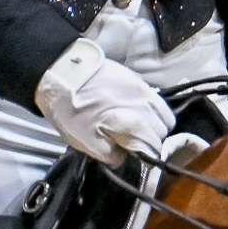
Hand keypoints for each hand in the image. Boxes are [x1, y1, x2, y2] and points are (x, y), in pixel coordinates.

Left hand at [34, 38, 176, 165]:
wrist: (61, 72)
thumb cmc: (71, 109)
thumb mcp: (84, 141)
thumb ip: (109, 154)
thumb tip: (124, 157)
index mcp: (134, 124)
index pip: (155, 148)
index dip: (147, 157)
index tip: (135, 157)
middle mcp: (146, 107)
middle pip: (163, 132)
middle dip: (152, 141)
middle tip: (134, 143)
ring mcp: (144, 91)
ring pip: (166, 116)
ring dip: (157, 126)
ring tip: (139, 128)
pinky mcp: (138, 79)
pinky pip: (157, 100)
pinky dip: (153, 110)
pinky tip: (136, 111)